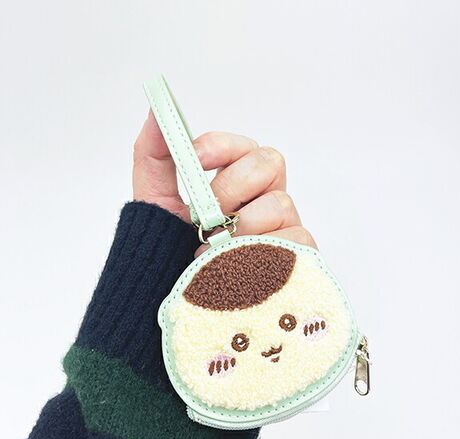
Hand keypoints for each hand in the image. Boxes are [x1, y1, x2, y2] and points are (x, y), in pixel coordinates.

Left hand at [133, 110, 316, 255]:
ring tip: (215, 250)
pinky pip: (294, 239)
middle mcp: (265, 200)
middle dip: (231, 186)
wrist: (174, 298)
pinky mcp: (297, 257)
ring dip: (241, 226)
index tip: (194, 159)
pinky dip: (261, 251)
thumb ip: (155, 155)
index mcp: (238, 183)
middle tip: (206, 214)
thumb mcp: (155, 200)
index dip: (222, 146)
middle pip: (270, 162)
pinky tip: (239, 266)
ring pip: (280, 201)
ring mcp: (284, 227)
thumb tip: (156, 112)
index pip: (244, 146)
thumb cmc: (169, 249)